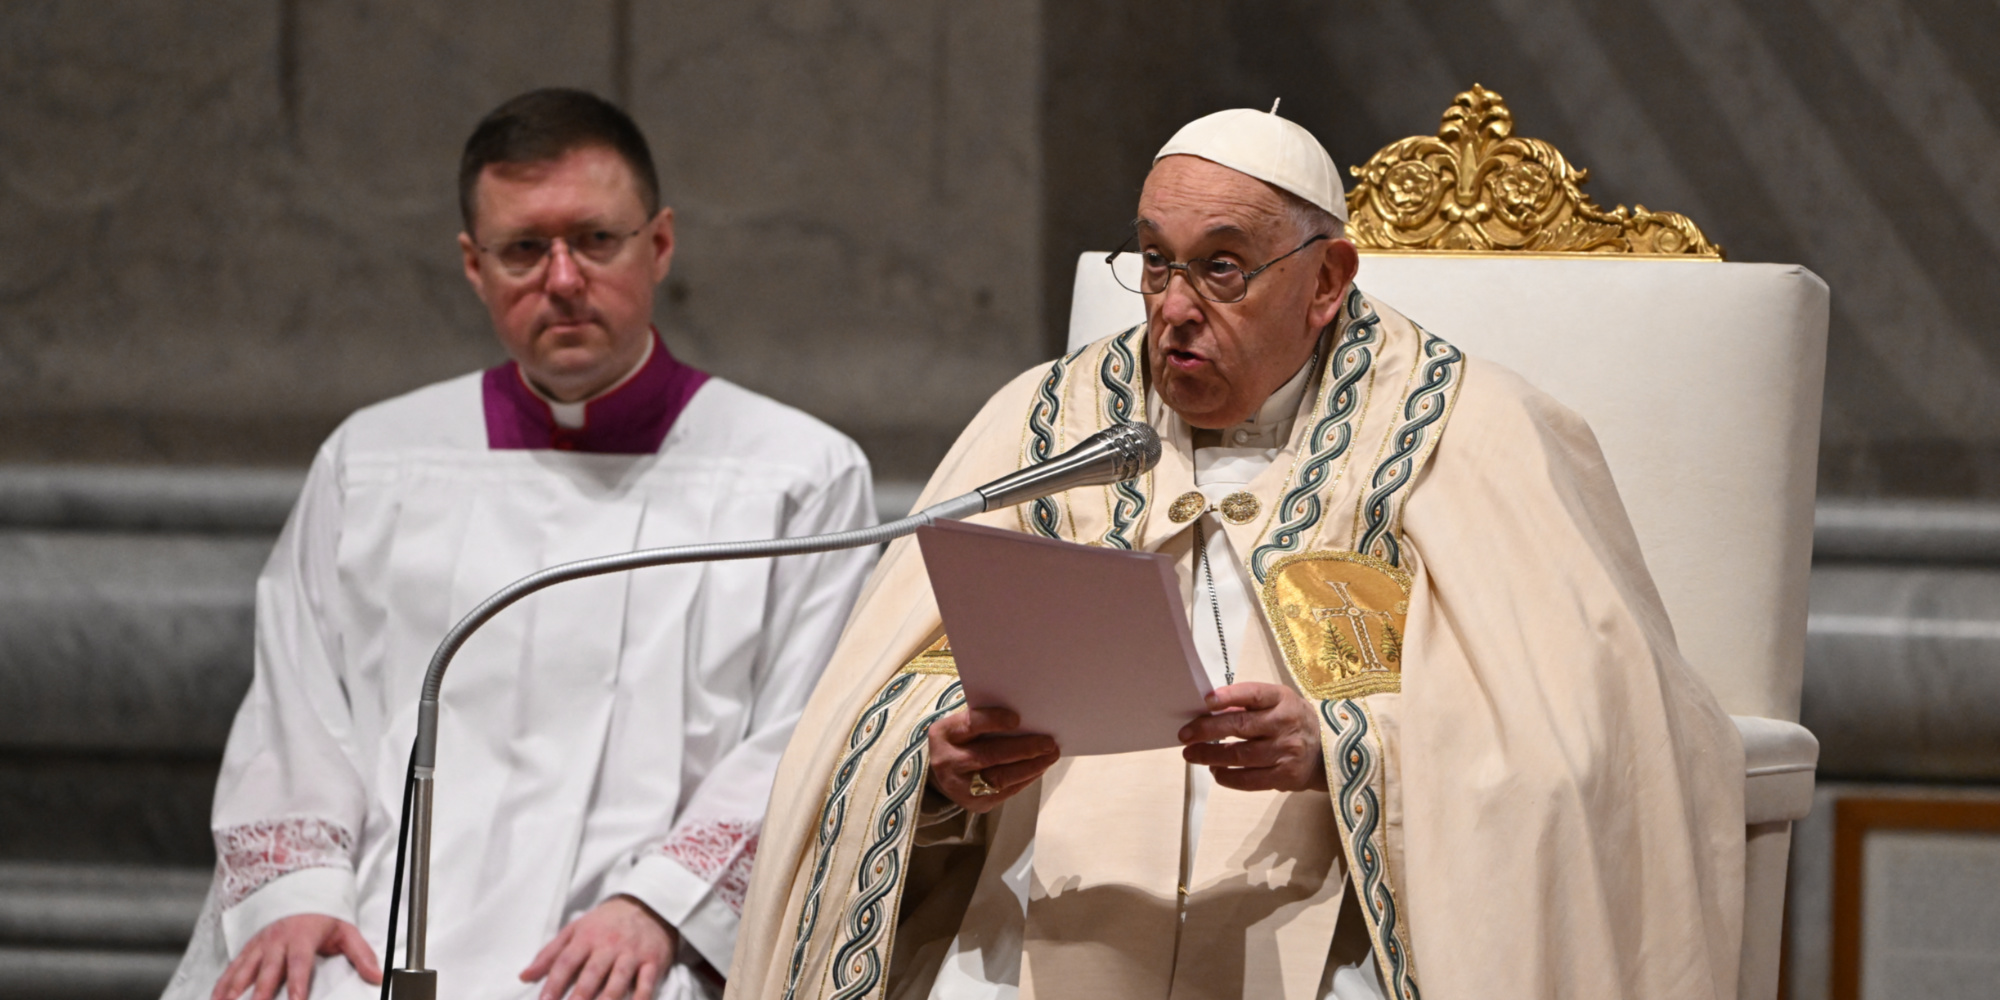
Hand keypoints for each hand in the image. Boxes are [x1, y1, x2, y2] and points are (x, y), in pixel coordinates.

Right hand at [212, 913, 380, 999]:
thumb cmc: (324, 913)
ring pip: (244, 970)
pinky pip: (232, 967)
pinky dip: (222, 984)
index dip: (297, 982)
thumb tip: (377, 976)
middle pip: (267, 971)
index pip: (299, 963)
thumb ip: (361, 954)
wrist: (300, 887)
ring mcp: (260, 944)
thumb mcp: (346, 930)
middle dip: (260, 994)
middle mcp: (277, 941)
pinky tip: (216, 998)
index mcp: (302, 937)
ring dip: (233, 991)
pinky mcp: (249, 947)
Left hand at [520, 895, 675, 999]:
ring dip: (607, 999)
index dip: (554, 983)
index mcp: (587, 937)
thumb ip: (550, 954)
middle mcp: (609, 945)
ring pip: (618, 980)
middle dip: (579, 995)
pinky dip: (641, 998)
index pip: (566, 962)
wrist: (649, 904)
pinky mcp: (653, 960)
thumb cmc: (607, 921)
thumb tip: (525, 976)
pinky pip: (647, 982)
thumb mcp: (576, 929)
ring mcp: (632, 953)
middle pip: (592, 974)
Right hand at [927, 706, 1058, 812]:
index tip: (1016, 718)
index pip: (970, 725)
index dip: (993, 721)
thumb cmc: (962, 741)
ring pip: (1000, 777)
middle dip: (1023, 748)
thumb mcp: (964, 726)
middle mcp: (947, 762)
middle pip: (989, 755)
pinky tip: (1040, 767)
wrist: (944, 773)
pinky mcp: (975, 804)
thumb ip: (987, 720)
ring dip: (1031, 766)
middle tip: (1049, 742)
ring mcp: (960, 787)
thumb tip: (1027, 720)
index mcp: (944, 735)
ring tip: (1050, 755)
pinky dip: (1027, 778)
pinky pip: (1006, 791)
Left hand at [1178, 682, 1326, 791]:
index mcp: (1282, 699)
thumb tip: (1209, 711)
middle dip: (1207, 730)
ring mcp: (1286, 751)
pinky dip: (1227, 776)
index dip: (1229, 696)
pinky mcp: (1284, 776)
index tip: (1206, 701)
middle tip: (1185, 734)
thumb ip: (1247, 704)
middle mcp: (1285, 724)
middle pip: (1241, 726)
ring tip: (1191, 754)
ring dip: (1210, 755)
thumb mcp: (1277, 702)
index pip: (1254, 694)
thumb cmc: (1292, 720)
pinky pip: (1249, 779)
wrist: (1327, 750)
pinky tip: (1215, 771)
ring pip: (1240, 755)